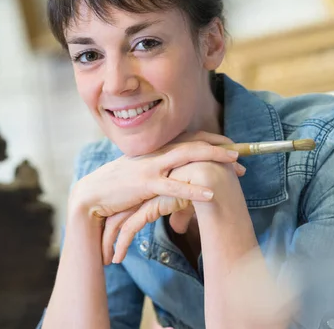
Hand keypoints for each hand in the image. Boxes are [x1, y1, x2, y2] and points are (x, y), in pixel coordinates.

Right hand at [102, 132, 245, 263]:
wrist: (91, 196)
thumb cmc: (120, 187)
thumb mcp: (145, 174)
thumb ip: (163, 170)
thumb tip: (182, 174)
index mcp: (158, 149)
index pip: (191, 138)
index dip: (214, 140)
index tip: (233, 146)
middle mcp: (157, 152)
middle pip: (196, 143)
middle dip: (222, 149)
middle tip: (242, 156)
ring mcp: (152, 166)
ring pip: (189, 157)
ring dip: (215, 159)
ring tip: (236, 165)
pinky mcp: (145, 184)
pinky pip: (175, 186)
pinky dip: (194, 189)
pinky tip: (211, 194)